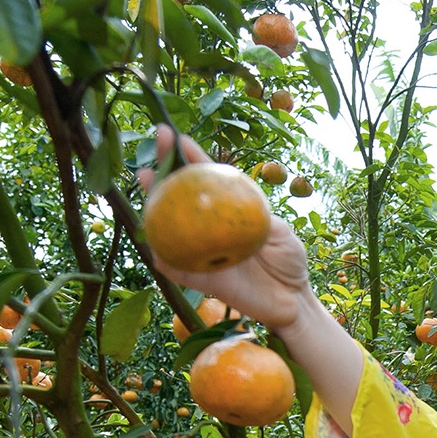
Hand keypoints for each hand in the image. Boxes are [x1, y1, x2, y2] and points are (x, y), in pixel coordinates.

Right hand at [139, 126, 314, 332]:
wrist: (292, 300)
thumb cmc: (289, 260)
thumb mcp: (280, 231)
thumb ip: (258, 214)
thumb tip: (237, 191)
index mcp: (228, 210)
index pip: (207, 180)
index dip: (192, 158)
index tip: (178, 137)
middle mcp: (209, 228)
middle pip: (179, 196)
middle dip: (164, 167)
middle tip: (157, 141)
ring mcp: (201, 252)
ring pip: (169, 228)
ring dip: (152, 204)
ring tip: (145, 177)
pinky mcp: (200, 281)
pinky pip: (176, 269)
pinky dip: (163, 258)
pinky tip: (153, 241)